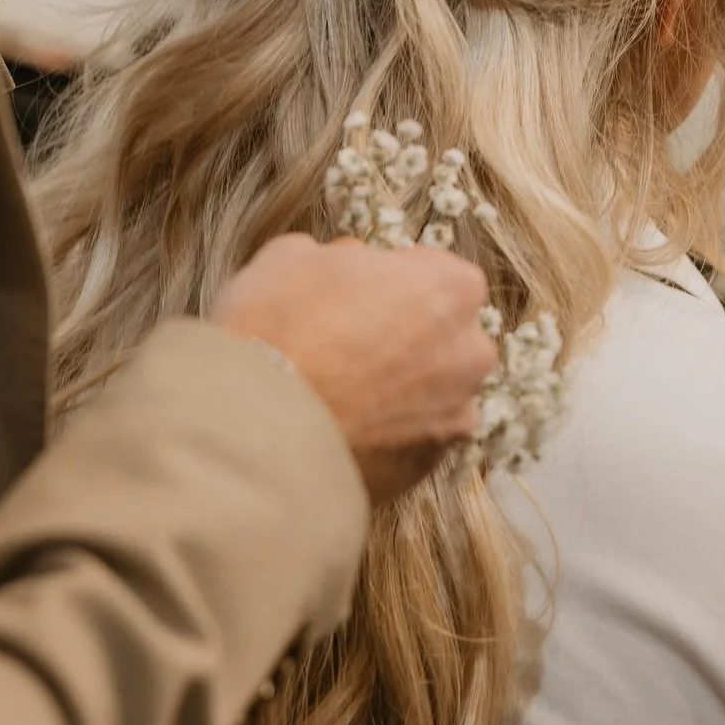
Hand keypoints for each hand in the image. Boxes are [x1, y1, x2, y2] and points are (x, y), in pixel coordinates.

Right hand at [213, 236, 495, 503]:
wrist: (255, 427)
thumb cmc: (278, 326)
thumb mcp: (297, 256)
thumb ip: (344, 257)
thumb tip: (349, 268)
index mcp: (450, 288)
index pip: (437, 273)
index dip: (395, 281)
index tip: (360, 294)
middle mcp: (469, 352)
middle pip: (444, 335)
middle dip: (408, 336)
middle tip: (348, 343)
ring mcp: (454, 416)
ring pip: (432, 391)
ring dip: (400, 389)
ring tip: (340, 394)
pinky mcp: (427, 468)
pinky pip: (411, 440)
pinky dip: (386, 436)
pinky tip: (342, 428)